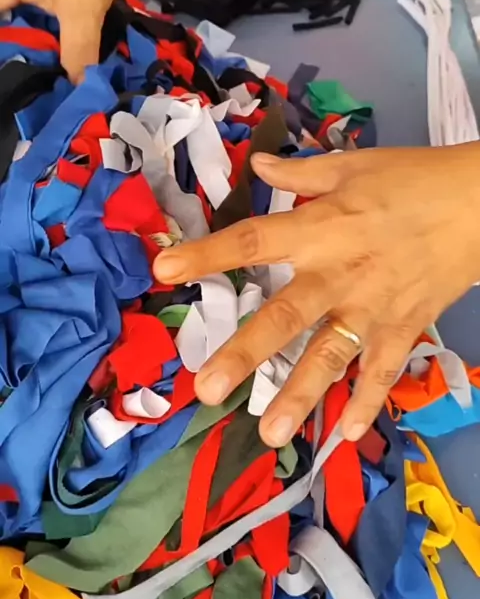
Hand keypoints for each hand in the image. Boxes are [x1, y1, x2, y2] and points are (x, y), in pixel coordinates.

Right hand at [0, 0, 128, 81]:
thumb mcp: (84, 12)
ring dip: (11, 25)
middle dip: (7, 38)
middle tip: (16, 67)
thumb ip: (78, 52)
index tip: (9, 69)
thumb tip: (78, 88)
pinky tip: (35, 28)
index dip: (3, 47)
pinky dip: (17, 10)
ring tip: (23, 53)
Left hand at [154, 144, 479, 445]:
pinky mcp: (405, 328)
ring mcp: (374, 309)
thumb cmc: (412, 179)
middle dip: (245, 353)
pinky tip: (347, 435)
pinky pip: (383, 372)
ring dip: (300, 396)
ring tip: (269, 433)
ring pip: (331, 357)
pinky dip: (369, 403)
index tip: (163, 268)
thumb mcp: (352, 165)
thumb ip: (301, 171)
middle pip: (285, 317)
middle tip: (206, 389)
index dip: (207, 253)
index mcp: (321, 228)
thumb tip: (257, 163)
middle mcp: (340, 275)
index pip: (253, 241)